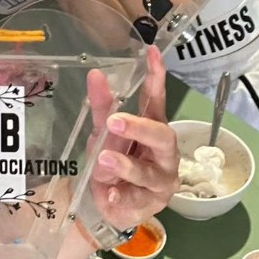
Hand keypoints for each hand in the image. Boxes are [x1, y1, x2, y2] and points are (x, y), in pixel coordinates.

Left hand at [84, 48, 178, 232]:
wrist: (107, 204)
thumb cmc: (112, 162)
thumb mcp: (103, 133)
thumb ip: (102, 106)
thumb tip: (95, 74)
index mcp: (153, 129)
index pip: (157, 101)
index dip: (157, 77)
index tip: (151, 52)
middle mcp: (164, 154)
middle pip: (162, 137)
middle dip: (140, 128)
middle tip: (115, 121)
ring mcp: (160, 181)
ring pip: (148, 172)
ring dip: (125, 164)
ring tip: (103, 160)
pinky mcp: (149, 205)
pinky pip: (135, 199)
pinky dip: (120, 195)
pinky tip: (109, 193)